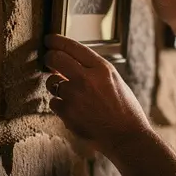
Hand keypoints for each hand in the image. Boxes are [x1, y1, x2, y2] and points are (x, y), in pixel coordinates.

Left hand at [43, 34, 150, 155]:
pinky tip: (75, 111)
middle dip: (49, 58)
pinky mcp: (67, 113)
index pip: (72, 46)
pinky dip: (61, 105)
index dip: (57, 41)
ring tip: (72, 95)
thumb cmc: (125, 109)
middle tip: (49, 60)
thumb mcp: (115, 81)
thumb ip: (94, 71)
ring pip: (51, 82)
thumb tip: (70, 63)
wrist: (126, 136)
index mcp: (102, 68)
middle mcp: (86, 78)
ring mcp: (74, 96)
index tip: (49, 39)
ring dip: (56, 86)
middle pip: (55, 58)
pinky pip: (54, 103)